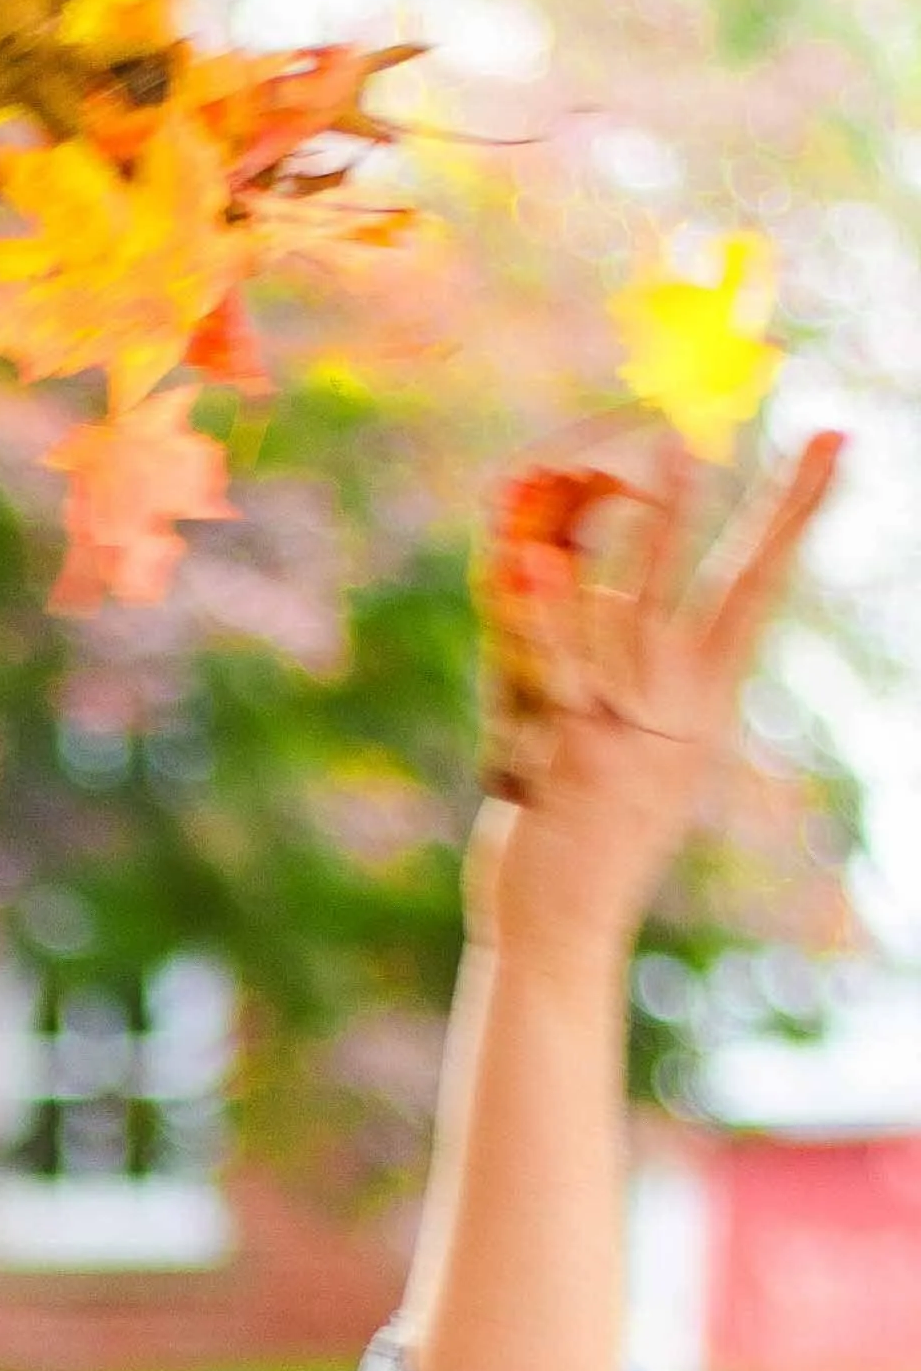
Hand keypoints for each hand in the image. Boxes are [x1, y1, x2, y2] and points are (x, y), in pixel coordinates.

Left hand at [469, 429, 841, 968]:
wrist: (561, 931)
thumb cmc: (593, 827)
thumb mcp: (616, 734)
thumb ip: (601, 653)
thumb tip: (586, 565)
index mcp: (698, 699)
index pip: (757, 583)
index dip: (795, 512)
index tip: (837, 440)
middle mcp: (664, 707)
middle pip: (701, 588)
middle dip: (722, 515)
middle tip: (743, 439)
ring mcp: (610, 732)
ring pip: (623, 619)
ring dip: (640, 539)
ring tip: (662, 463)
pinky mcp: (548, 759)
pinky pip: (539, 673)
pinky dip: (535, 615)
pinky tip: (532, 555)